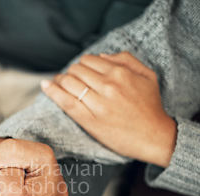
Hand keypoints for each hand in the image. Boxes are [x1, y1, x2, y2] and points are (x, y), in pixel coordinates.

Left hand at [41, 52, 176, 167]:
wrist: (154, 137)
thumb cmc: (150, 107)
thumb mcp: (147, 75)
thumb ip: (126, 59)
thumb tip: (101, 55)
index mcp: (120, 73)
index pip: (89, 60)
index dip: (81, 64)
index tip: (79, 71)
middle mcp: (108, 86)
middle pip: (76, 70)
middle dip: (70, 72)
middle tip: (68, 79)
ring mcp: (97, 104)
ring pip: (69, 83)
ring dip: (60, 80)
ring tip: (57, 83)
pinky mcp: (89, 120)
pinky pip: (66, 102)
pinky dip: (53, 91)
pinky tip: (45, 86)